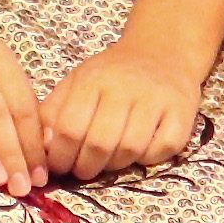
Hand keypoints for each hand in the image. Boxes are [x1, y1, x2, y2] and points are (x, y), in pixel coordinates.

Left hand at [35, 36, 203, 182]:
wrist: (163, 52)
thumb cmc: (112, 74)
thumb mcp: (75, 83)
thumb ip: (53, 113)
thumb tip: (39, 147)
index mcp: (93, 79)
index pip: (69, 128)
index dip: (59, 155)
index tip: (57, 167)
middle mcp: (126, 87)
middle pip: (100, 143)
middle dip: (84, 166)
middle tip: (80, 170)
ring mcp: (157, 99)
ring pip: (131, 149)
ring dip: (114, 165)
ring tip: (106, 162)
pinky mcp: (183, 111)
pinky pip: (163, 149)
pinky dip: (148, 159)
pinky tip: (137, 152)